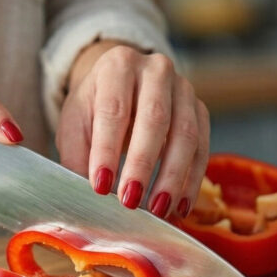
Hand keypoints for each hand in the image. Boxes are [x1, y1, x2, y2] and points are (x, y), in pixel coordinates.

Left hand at [57, 41, 209, 217]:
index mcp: (117, 66)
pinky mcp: (200, 110)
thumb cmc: (93, 109)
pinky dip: (191, 180)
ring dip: (172, 177)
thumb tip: (90, 195)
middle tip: (130, 201)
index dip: (107, 150)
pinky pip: (202, 147)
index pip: (113, 110)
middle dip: (142, 164)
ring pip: (185, 135)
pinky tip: (179, 206)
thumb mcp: (75, 125)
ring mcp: (183, 89)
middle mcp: (155, 70)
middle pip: (154, 118)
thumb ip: (78, 156)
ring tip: (157, 210)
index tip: (100, 186)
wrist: (119, 86)